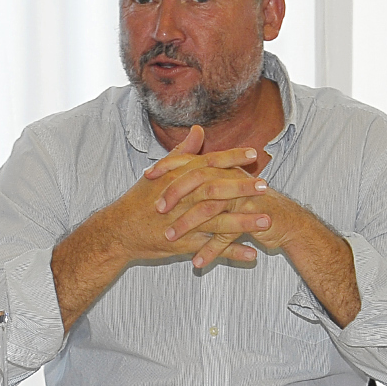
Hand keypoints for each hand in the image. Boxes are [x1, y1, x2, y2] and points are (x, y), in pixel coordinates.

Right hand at [98, 125, 268, 265]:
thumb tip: (198, 131)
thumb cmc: (139, 199)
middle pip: (217, 190)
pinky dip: (232, 252)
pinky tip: (252, 254)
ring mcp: (183, 222)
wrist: (119, 230)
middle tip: (265, 186)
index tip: (254, 154)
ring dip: (244, 222)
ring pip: (218, 221)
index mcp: (178, 177)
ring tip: (267, 221)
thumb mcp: (159, 172)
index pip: (209, 163)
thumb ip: (182, 152)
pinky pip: (211, 248)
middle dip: (243, 188)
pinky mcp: (183, 244)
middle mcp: (182, 198)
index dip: (232, 158)